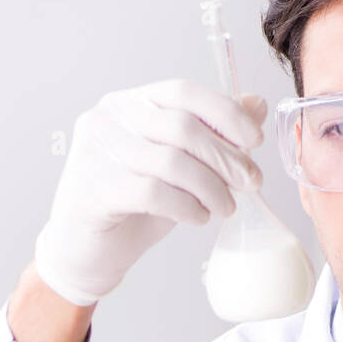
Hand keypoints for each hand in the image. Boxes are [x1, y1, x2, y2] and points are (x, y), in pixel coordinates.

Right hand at [33, 79, 266, 305]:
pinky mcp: (95, 188)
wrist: (86, 250)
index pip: (183, 92)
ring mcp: (96, 151)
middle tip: (250, 183)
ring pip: (172, 162)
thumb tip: (255, 104)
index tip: (254, 140)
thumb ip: (212, 134)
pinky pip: (154, 193)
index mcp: (130, 103)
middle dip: (226, 157)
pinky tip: (198, 217)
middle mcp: (109, 118)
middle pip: (182, 127)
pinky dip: (186, 207)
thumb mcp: (180, 166)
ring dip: (211, 187)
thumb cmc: (134, 205)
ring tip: (225, 207)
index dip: (225, 113)